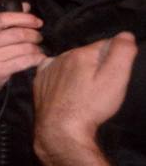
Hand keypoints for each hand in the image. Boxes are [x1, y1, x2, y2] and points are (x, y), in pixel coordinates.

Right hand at [0, 5, 46, 105]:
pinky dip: (36, 59)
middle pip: (15, 33)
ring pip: (22, 48)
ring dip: (36, 48)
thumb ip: (2, 22)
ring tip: (38, 49)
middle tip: (39, 37)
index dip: (23, 18)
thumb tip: (26, 6)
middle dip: (33, 34)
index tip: (36, 21)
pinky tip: (39, 59)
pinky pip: (23, 62)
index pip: (1, 18)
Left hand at [33, 32, 136, 150]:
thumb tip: (125, 35)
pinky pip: (55, 72)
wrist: (60, 131)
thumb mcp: (115, 78)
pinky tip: (69, 89)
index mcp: (81, 53)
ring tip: (85, 92)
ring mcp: (48, 69)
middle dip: (97, 66)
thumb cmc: (91, 106)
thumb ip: (121, 52)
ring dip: (81, 72)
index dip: (115, 60)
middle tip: (100, 88)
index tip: (113, 77)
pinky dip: (64, 77)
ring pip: (72, 63)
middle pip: (89, 54)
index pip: (106, 45)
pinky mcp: (40, 81)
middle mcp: (61, 56)